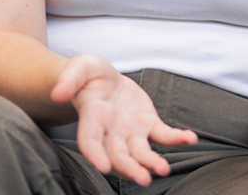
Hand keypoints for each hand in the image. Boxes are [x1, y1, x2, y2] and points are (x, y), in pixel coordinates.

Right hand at [51, 55, 197, 184]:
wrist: (101, 79)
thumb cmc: (86, 75)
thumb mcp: (78, 68)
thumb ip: (69, 80)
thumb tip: (58, 92)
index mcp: (92, 118)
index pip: (90, 141)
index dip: (95, 155)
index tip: (102, 167)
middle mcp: (110, 132)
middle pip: (118, 155)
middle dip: (130, 168)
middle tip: (142, 178)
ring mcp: (130, 131)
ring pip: (140, 152)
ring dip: (151, 162)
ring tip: (163, 169)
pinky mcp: (147, 125)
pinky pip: (163, 135)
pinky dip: (176, 138)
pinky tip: (189, 138)